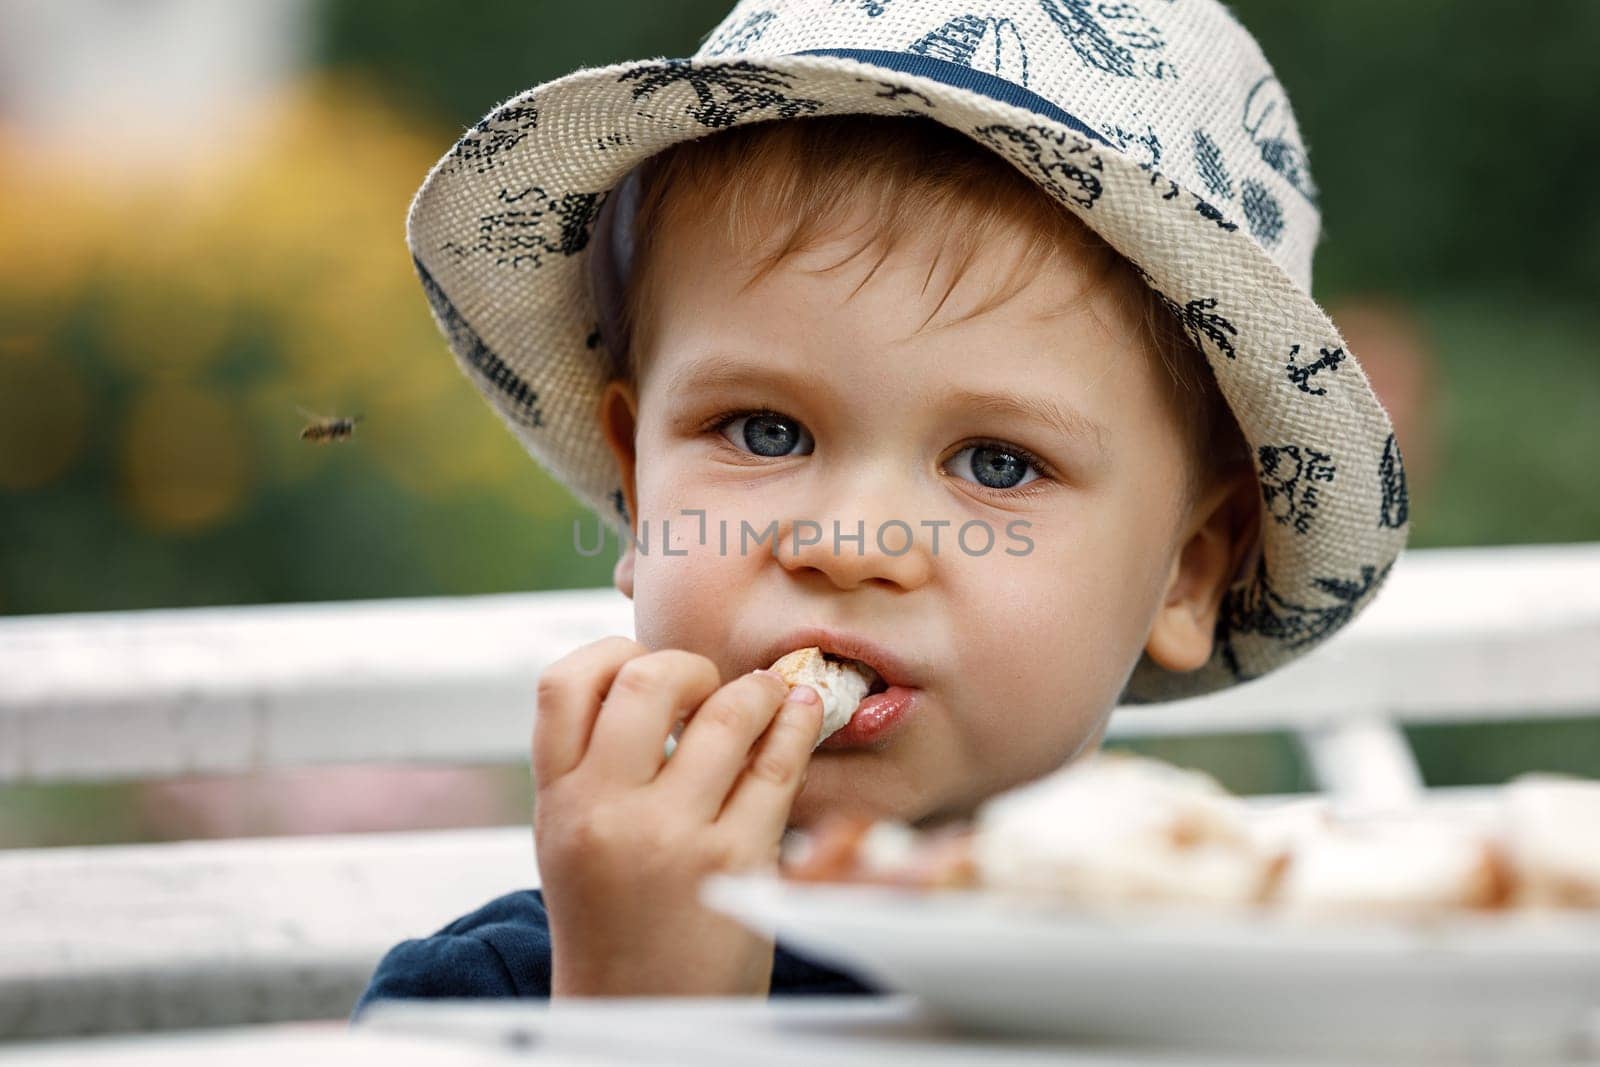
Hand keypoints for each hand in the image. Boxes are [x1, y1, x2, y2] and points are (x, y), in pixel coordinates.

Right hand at [531, 637, 822, 996]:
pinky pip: (776, 766)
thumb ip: (592, 764)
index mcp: (558, 802)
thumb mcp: (569, 839)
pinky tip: (800, 715)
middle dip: (689, 664)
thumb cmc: (613, 922)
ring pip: (726, 714)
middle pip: (646, 679)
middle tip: (708, 682)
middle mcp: (605, 813)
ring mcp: (672, 836)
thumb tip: (648, 673)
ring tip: (767, 693)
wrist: (641, 1014)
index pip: (563, 683)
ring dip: (757, 690)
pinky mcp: (735, 860)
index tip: (643, 661)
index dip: (611, 653)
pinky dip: (796, 726)